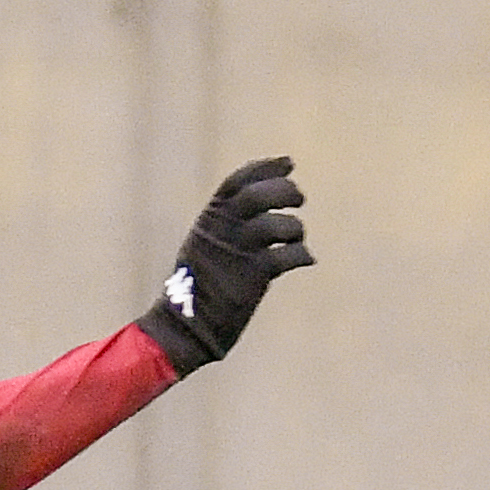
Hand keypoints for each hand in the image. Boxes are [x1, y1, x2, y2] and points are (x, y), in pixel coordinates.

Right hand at [135, 157, 311, 373]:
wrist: (184, 326)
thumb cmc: (198, 286)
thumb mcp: (204, 244)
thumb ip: (226, 223)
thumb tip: (258, 206)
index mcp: (209, 219)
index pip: (238, 181)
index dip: (266, 168)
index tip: (288, 163)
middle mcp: (222, 230)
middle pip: (258, 195)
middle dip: (285, 190)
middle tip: (298, 199)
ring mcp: (238, 252)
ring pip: (276, 224)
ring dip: (295, 227)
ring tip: (297, 238)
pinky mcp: (253, 276)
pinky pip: (289, 256)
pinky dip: (302, 255)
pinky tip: (305, 259)